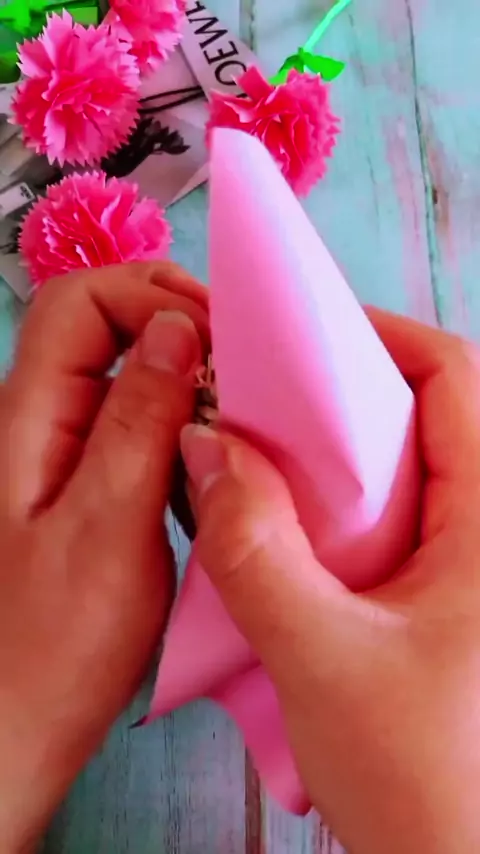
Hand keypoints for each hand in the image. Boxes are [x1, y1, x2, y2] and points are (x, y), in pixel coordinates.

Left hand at [0, 262, 206, 852]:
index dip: (148, 296)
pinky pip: (137, 421)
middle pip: (102, 323)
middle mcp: (42, 420)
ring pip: (125, 371)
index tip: (219, 337)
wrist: (19, 725)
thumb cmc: (54, 643)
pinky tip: (218, 447)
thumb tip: (177, 328)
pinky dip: (183, 416)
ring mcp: (67, 452)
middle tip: (240, 364)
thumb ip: (139, 421)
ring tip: (240, 402)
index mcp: (29, 417)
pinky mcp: (93, 483)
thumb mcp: (108, 526)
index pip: (79, 301)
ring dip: (185, 372)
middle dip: (175, 323)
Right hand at [182, 310, 479, 853]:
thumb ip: (254, 551)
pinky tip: (296, 529)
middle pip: (434, 414)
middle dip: (346, 393)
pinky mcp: (452, 597)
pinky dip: (345, 505)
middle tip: (269, 399)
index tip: (303, 336)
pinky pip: (402, 518)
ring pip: (412, 468)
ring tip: (270, 458)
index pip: (457, 379)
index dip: (383, 337)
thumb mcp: (321, 661)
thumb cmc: (425, 784)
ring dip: (340, 453)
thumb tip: (205, 450)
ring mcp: (474, 565)